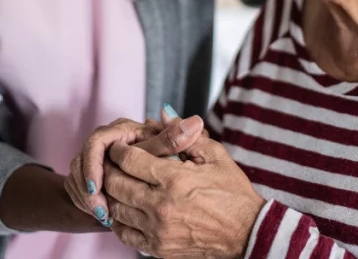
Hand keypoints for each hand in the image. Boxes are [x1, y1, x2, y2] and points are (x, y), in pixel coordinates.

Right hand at [63, 106, 204, 226]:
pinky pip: (77, 188)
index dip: (94, 165)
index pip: (97, 142)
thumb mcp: (169, 151)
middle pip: (82, 160)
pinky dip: (86, 202)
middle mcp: (104, 140)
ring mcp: (92, 156)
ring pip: (77, 176)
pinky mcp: (86, 173)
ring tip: (103, 216)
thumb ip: (176, 140)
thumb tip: (194, 122)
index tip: (98, 187)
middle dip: (89, 187)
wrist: (155, 180)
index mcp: (122, 130)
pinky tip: (102, 216)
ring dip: (87, 198)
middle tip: (101, 209)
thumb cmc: (164, 161)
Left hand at [103, 136, 265, 258]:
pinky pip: (124, 233)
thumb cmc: (232, 191)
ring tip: (119, 183)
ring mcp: (158, 230)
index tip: (119, 146)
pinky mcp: (158, 248)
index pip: (129, 159)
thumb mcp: (214, 155)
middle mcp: (161, 206)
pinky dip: (119, 220)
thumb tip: (163, 113)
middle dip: (109, 169)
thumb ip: (185, 135)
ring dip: (112, 194)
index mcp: (174, 179)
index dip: (119, 149)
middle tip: (112, 162)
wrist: (247, 232)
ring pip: (116, 208)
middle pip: (116, 183)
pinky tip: (127, 208)